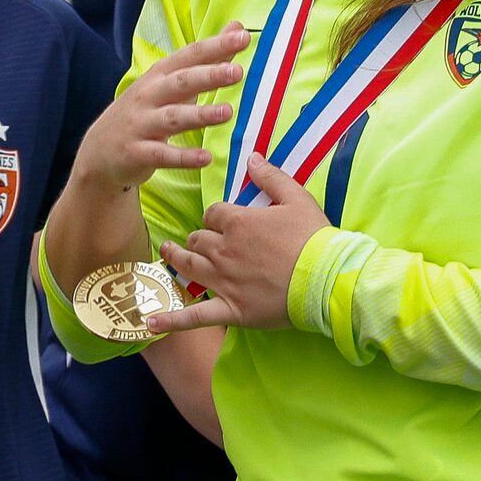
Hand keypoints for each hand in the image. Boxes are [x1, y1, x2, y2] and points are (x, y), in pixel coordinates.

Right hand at [73, 26, 252, 194]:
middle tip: (237, 72)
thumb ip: (204, 59)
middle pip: (180, 83)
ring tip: (227, 112)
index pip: (189, 56)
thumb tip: (237, 29)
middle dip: (207, 76)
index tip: (242, 37)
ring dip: (199, 115)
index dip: (215, 46)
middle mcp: (148, 96)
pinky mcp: (137, 153)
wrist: (100, 151)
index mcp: (159, 76)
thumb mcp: (168, 82)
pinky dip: (183, 157)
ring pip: (172, 118)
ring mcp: (141, 124)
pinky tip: (205, 157)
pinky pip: (162, 154)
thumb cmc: (143, 112)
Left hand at [153, 155, 326, 334]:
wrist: (330, 279)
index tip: (224, 222)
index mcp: (237, 223)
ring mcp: (224, 281)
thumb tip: (252, 158)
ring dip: (176, 258)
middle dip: (198, 239)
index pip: (212, 215)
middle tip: (199, 241)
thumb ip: (271, 177)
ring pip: (188, 267)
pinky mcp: (231, 309)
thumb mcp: (297, 198)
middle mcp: (224, 251)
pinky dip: (172, 319)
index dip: (216, 217)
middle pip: (197, 240)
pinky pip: (195, 315)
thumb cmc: (315, 238)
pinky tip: (150, 322)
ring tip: (167, 253)